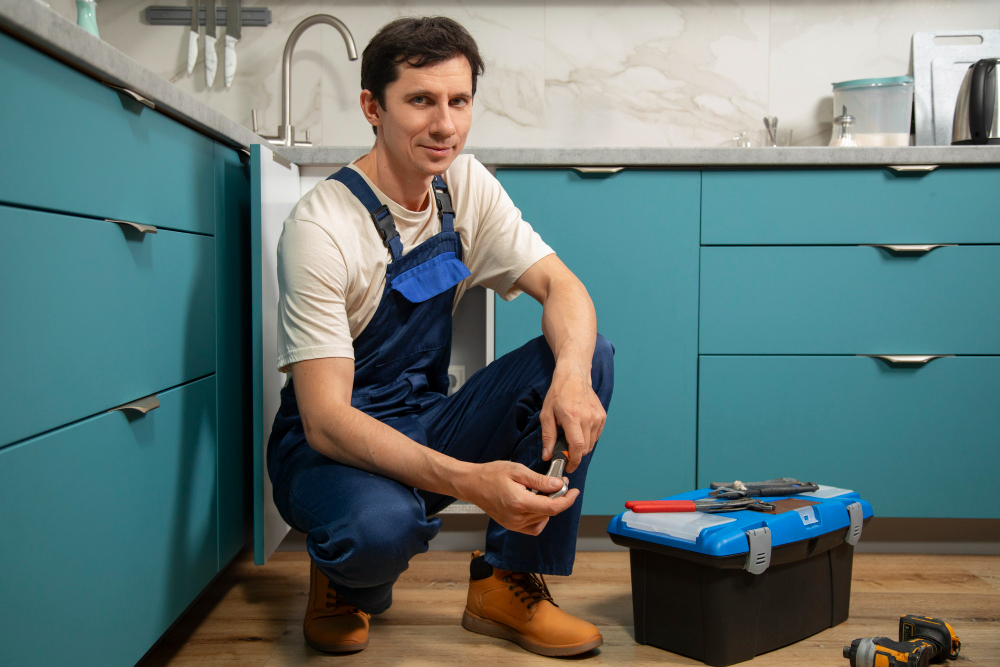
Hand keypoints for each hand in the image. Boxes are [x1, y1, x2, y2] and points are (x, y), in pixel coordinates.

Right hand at [459, 461, 578, 535]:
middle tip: (558, 482)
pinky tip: (537, 504)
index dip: (567, 500)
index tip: (574, 491)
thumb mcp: (517, 470)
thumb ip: (539, 480)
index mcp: (519, 503)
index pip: (552, 507)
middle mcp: (517, 518)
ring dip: (549, 507)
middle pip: (549, 512)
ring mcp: (513, 524)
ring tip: (545, 492)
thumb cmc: (491, 474)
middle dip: (558, 498)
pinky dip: (540, 517)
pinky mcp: (511, 526)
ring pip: (543, 520)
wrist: (471, 484)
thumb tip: (559, 485)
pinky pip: (533, 527)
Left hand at [540, 363, 605, 472]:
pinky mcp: (602, 416)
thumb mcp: (546, 414)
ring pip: (592, 443)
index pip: (578, 446)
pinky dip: (588, 438)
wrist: (574, 376)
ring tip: (572, 438)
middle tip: (566, 453)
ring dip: (582, 447)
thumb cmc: (558, 394)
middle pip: (586, 448)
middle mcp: (588, 418)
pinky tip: (579, 430)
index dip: (574, 460)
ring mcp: (597, 417)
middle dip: (576, 455)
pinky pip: (596, 435)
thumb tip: (547, 456)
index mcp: (572, 417)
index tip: (569, 467)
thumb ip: (548, 436)